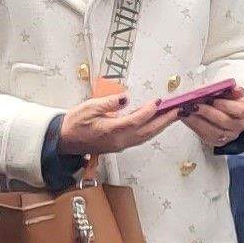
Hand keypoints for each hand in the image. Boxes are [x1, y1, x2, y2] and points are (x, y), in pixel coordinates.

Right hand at [59, 92, 184, 157]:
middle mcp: (119, 140)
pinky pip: (140, 137)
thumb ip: (108, 103)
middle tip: (179, 110)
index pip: (136, 120)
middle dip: (165, 121)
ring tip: (173, 115)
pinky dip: (151, 129)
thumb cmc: (75, 123)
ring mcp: (120, 144)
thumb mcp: (88, 108)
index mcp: (111, 131)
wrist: (64, 140)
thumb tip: (125, 98)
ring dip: (161, 126)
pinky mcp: (120, 144)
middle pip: (148, 131)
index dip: (149, 111)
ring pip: (146, 136)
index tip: (159, 101)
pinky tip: (156, 122)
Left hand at [179, 82, 243, 148]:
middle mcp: (239, 126)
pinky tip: (185, 118)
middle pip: (223, 121)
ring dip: (196, 121)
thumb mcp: (230, 91)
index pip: (239, 110)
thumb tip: (233, 88)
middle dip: (206, 112)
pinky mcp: (216, 142)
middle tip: (192, 104)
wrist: (228, 112)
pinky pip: (204, 136)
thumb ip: (230, 89)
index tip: (210, 97)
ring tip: (185, 111)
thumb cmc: (227, 98)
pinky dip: (193, 126)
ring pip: (213, 132)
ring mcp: (228, 136)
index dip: (224, 104)